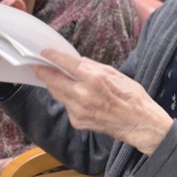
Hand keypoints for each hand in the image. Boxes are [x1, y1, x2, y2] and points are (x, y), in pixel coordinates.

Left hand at [33, 51, 172, 155]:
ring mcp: (78, 110)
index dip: (52, 56)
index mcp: (95, 79)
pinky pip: (66, 105)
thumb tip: (76, 61)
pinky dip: (67, 98)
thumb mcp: (115, 73)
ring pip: (57, 94)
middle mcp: (83, 95)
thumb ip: (93, 67)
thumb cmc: (132, 96)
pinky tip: (73, 94)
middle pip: (54, 81)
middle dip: (43, 72)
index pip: (67, 64)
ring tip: (52, 76)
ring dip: (54, 84)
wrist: (140, 124)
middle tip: (36, 65)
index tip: (44, 52)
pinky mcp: (78, 121)